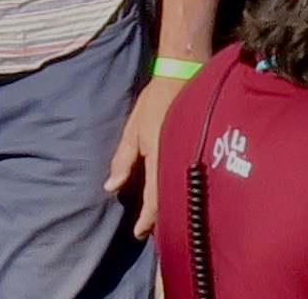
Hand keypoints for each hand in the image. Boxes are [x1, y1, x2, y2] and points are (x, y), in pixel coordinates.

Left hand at [110, 69, 188, 219]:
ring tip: (159, 218)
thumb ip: (123, 159)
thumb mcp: (133, 129)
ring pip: (179, 189)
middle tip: (148, 230)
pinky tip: (173, 192)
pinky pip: (185, 176)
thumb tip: (111, 187)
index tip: (138, 232)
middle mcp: (176, 160)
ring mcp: (189, 155)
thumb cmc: (156, 100)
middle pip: (169, 199)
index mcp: (160, 157)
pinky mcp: (196, 149)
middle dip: (159, 217)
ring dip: (168, 205)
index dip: (147, 219)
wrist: (184, 74)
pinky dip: (177, 188)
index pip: (154, 198)